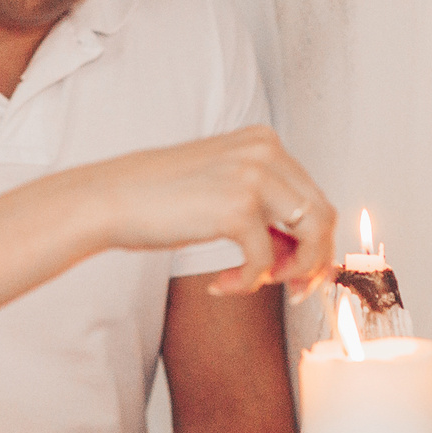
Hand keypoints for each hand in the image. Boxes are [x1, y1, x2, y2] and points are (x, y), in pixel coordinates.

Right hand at [82, 127, 336, 297]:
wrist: (108, 199)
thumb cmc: (157, 199)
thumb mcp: (221, 188)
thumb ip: (263, 208)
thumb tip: (300, 251)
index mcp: (264, 142)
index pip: (314, 196)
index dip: (313, 242)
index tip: (295, 273)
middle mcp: (266, 151)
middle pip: (323, 216)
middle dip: (312, 262)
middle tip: (291, 290)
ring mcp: (254, 176)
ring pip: (310, 236)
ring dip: (288, 272)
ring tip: (252, 283)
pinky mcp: (237, 207)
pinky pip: (265, 261)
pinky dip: (247, 282)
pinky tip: (219, 284)